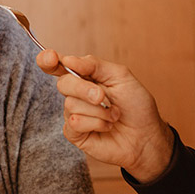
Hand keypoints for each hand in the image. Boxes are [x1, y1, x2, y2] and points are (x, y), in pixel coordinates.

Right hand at [36, 49, 174, 182]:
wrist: (146, 135)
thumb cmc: (136, 105)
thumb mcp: (120, 76)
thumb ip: (94, 64)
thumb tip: (69, 60)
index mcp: (85, 76)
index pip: (58, 65)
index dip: (48, 60)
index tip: (51, 58)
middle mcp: (76, 94)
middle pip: (63, 83)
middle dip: (84, 89)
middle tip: (102, 97)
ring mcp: (74, 114)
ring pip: (71, 104)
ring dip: (99, 110)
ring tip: (114, 115)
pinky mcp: (75, 134)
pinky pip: (74, 123)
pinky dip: (95, 123)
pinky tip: (106, 127)